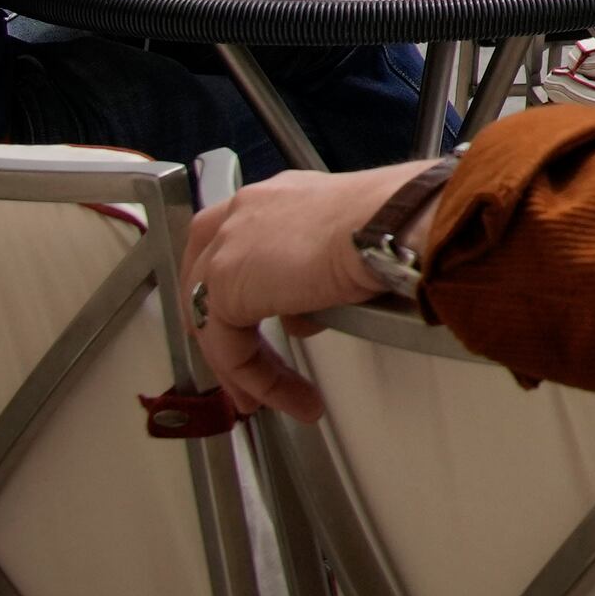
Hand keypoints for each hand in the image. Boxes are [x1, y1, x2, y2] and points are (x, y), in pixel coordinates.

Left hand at [179, 162, 429, 420]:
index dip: (238, 290)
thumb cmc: (392, 223)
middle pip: (202, 279)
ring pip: (212, 319)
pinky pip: (227, 349)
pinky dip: (255, 379)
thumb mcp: (345, 245)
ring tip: (266, 397)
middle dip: (220, 329)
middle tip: (241, 367)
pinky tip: (284, 395)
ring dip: (240, 364)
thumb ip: (313, 275)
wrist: (387, 223)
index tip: (256, 325)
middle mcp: (242, 214)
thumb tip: (304, 314)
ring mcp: (226, 248)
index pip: (232, 244)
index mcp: (272, 198)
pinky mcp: (224, 288)